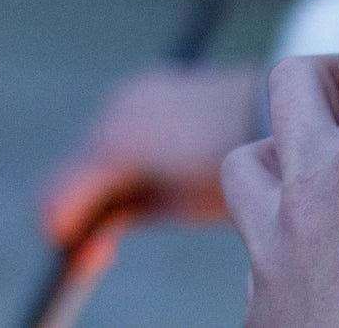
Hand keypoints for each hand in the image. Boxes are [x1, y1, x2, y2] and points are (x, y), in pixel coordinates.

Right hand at [41, 65, 259, 247]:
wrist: (282, 109)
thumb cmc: (238, 165)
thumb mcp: (178, 204)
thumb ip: (124, 215)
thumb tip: (89, 237)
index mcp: (114, 145)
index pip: (57, 203)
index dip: (68, 236)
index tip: (96, 257)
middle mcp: (115, 109)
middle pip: (74, 174)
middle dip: (88, 208)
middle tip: (112, 243)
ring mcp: (133, 90)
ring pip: (93, 149)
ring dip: (106, 178)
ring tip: (149, 199)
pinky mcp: (152, 81)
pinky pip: (119, 125)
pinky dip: (125, 152)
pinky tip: (161, 167)